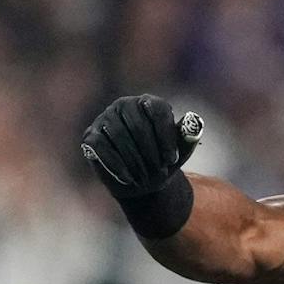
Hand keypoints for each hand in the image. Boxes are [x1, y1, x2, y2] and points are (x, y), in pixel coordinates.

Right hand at [82, 95, 203, 199]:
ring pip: (118, 135)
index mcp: (147, 103)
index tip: (172, 160)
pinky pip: (100, 146)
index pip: (157, 110)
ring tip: (145, 178)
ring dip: (134, 161)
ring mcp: (105, 119)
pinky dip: (115, 164)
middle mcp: (123, 105)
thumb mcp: (180, 151)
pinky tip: (128, 179)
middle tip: (158, 172)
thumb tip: (193, 123)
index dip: (166, 137)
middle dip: (150, 152)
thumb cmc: (162, 161)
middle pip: (137, 125)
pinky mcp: (91, 136)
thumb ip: (188, 136)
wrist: (141, 181)